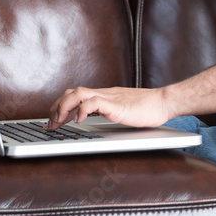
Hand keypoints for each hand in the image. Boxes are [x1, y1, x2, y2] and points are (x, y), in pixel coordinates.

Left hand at [47, 86, 169, 129]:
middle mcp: (104, 94)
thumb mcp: (122, 110)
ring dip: (64, 107)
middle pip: (71, 92)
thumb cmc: (148, 108)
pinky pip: (93, 103)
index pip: (75, 94)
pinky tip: (79, 120)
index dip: (61, 105)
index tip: (54, 120)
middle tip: (51, 124)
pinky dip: (82, 110)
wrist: (164, 102)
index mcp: (104, 96)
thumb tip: (96, 120)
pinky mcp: (116, 105)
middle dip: (56, 107)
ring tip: (60, 120)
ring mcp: (109, 98)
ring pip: (78, 93)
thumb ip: (109, 112)